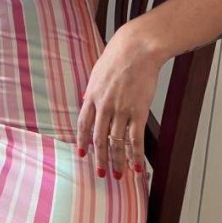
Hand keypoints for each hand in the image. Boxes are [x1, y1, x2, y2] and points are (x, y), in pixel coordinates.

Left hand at [76, 26, 162, 177]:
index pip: (83, 124)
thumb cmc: (118, 56)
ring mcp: (121, 110)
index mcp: (92, 95)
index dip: (82, 141)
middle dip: (100, 158)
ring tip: (118, 174)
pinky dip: (136, 155)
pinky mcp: (138, 111)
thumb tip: (88, 101)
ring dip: (117, 161)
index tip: (83, 154)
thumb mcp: (98, 72)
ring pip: (116, 143)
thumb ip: (93, 90)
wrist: (137, 48)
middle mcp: (104, 106)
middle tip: (101, 172)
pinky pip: (135, 139)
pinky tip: (136, 166)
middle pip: (99, 138)